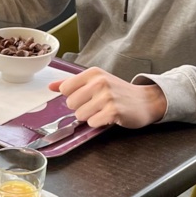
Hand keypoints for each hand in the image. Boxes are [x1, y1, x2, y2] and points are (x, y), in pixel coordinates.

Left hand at [50, 66, 166, 128]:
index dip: (73, 97)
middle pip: (70, 103)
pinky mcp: (114, 111)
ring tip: (102, 110)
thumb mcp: (95, 82)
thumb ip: (72, 84)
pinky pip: (92, 123)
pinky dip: (98, 123)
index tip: (86, 96)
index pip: (65, 89)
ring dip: (90, 117)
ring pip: (80, 115)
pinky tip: (108, 117)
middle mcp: (99, 82)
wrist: (145, 101)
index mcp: (93, 73)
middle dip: (81, 108)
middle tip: (96, 105)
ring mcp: (107, 96)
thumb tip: (50, 87)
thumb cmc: (118, 92)